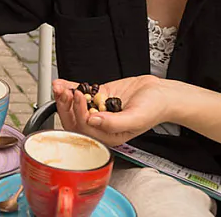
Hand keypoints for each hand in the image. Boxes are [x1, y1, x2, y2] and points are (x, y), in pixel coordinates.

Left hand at [52, 76, 173, 146]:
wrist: (161, 93)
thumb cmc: (154, 109)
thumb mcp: (136, 118)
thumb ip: (114, 123)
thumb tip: (93, 121)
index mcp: (109, 136)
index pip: (85, 128)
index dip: (79, 112)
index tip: (80, 96)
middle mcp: (101, 125)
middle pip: (75, 120)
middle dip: (66, 106)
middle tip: (64, 92)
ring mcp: (98, 110)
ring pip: (75, 107)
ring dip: (64, 98)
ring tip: (59, 87)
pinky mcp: (99, 97)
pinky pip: (82, 94)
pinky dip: (70, 88)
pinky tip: (62, 84)